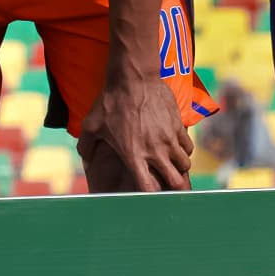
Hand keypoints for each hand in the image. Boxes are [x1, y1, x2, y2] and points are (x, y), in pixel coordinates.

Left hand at [79, 71, 193, 191]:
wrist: (134, 78)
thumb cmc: (110, 103)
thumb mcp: (90, 126)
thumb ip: (86, 146)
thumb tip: (86, 158)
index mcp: (133, 155)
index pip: (148, 187)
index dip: (150, 196)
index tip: (149, 197)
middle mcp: (154, 150)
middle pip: (175, 180)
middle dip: (174, 187)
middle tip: (171, 188)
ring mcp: (169, 138)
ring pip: (185, 164)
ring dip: (179, 168)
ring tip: (173, 166)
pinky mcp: (178, 125)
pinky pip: (188, 145)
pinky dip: (184, 150)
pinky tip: (177, 148)